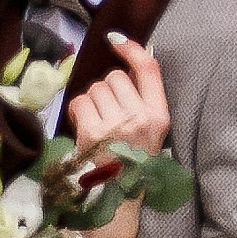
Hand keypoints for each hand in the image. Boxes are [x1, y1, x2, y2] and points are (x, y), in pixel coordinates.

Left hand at [66, 32, 168, 167]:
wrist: (118, 196)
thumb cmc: (133, 160)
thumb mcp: (151, 130)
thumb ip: (144, 99)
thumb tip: (128, 61)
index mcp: (159, 116)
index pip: (148, 69)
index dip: (132, 49)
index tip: (116, 40)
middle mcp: (140, 117)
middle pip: (115, 77)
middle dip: (107, 90)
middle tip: (108, 112)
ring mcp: (116, 125)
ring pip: (95, 88)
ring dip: (92, 101)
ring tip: (98, 122)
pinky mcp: (92, 133)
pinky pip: (79, 102)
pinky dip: (77, 111)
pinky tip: (84, 125)